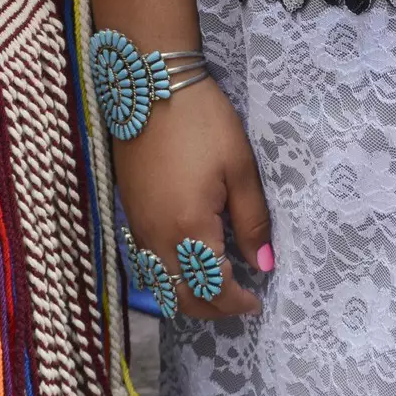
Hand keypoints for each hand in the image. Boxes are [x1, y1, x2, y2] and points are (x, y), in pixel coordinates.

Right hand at [114, 76, 271, 318]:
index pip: (212, 287)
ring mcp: (138, 227)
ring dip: (188, 295)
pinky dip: (169, 276)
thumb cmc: (204, 124)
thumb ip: (252, 221)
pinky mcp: (130, 212)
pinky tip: (188, 265)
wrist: (151, 87)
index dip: (235, 302)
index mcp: (189, 229)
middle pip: (181, 295)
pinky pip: (147, 263)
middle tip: (240, 303)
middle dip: (212, 308)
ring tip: (217, 289)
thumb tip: (265, 264)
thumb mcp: (240, 169)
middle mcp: (157, 238)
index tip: (257, 303)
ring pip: (160, 283)